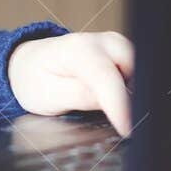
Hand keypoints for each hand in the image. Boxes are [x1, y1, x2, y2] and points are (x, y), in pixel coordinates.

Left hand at [6, 31, 134, 134]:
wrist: (29, 64)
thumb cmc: (36, 80)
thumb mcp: (50, 96)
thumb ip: (81, 97)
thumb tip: (111, 104)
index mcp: (77, 50)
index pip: (107, 78)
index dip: (120, 106)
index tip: (127, 129)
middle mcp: (100, 41)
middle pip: (134, 68)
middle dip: (134, 97)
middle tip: (125, 124)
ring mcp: (113, 44)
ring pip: (140, 69)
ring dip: (134, 93)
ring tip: (120, 115)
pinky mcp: (121, 52)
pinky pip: (137, 70)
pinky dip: (133, 88)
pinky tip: (121, 103)